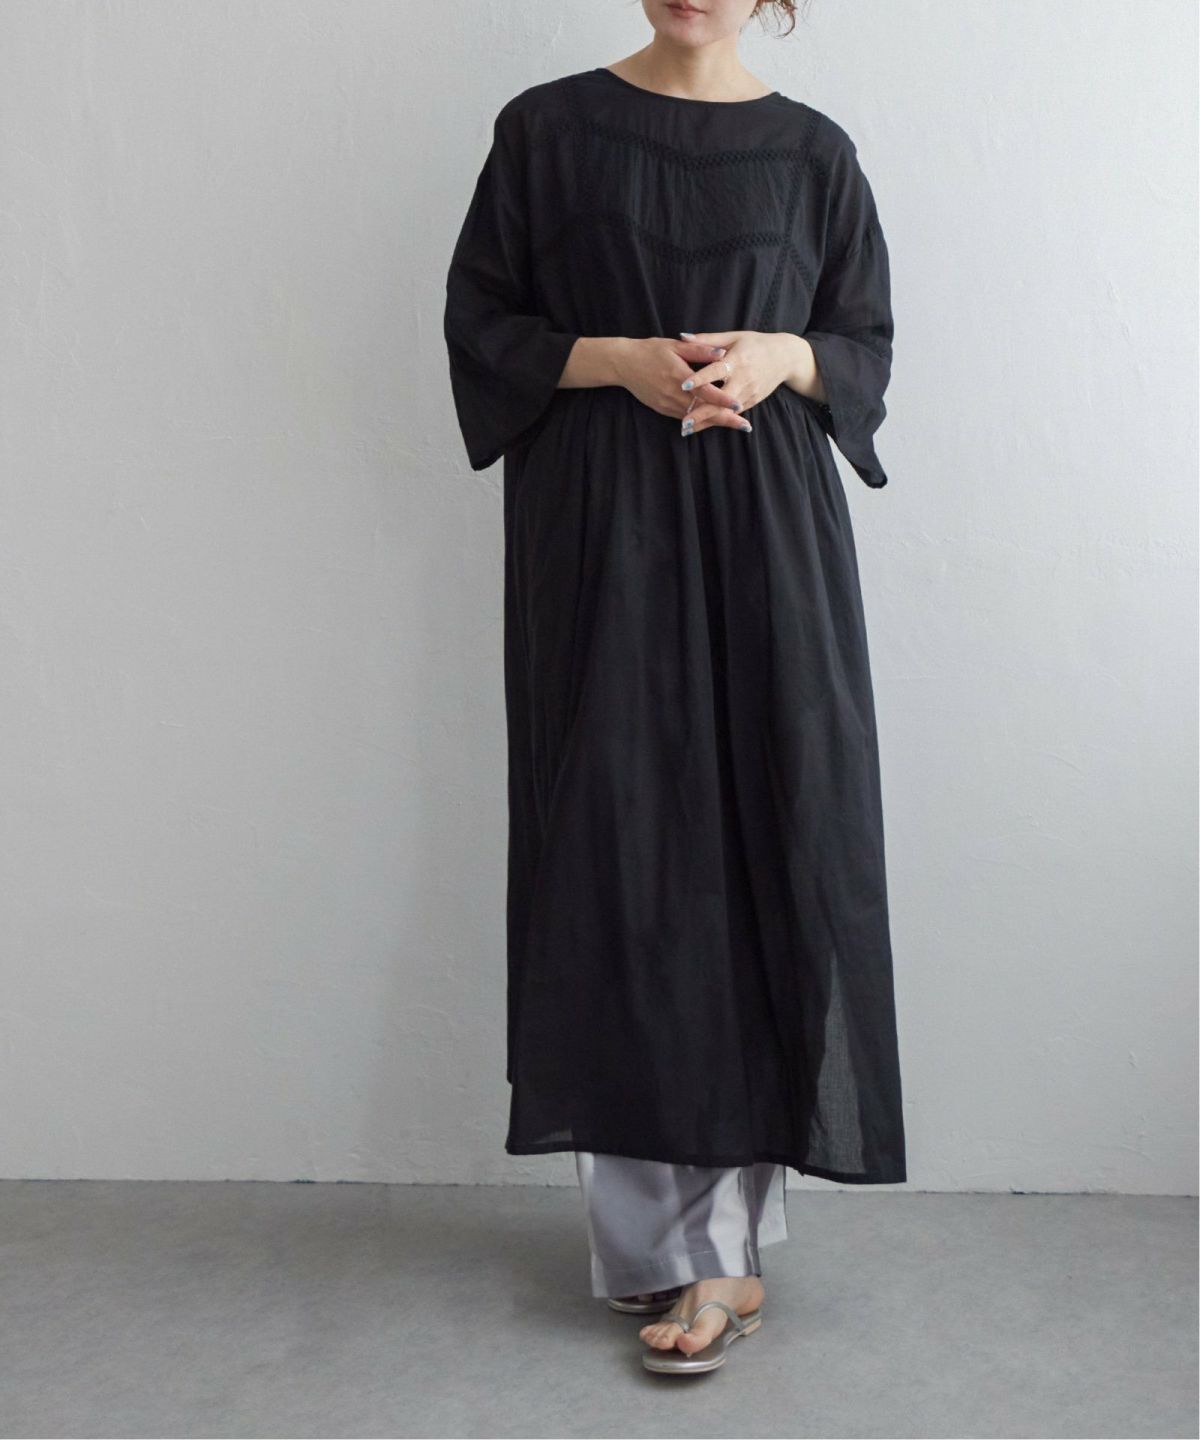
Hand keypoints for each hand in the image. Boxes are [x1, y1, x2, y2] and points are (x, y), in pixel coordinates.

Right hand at [610, 337, 746, 427]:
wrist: (624, 364)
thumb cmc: (651, 350)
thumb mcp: (675, 345)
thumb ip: (699, 349)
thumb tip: (722, 353)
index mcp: (678, 375)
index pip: (704, 392)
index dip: (722, 400)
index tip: (739, 406)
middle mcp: (673, 394)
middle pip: (703, 410)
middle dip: (725, 419)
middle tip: (745, 425)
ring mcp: (667, 404)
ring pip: (695, 417)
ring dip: (715, 422)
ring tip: (735, 426)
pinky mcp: (663, 409)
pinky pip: (685, 418)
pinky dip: (700, 421)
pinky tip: (714, 423)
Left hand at [674, 330, 813, 436]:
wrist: (786, 357)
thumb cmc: (755, 343)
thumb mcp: (733, 337)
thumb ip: (707, 339)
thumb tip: (681, 337)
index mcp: (737, 360)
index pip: (716, 370)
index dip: (701, 378)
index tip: (684, 385)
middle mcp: (744, 379)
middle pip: (721, 399)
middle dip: (702, 412)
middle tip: (684, 423)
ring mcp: (749, 393)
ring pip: (726, 411)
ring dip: (706, 421)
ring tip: (687, 430)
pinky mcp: (752, 402)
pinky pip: (732, 414)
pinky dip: (717, 421)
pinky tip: (701, 427)